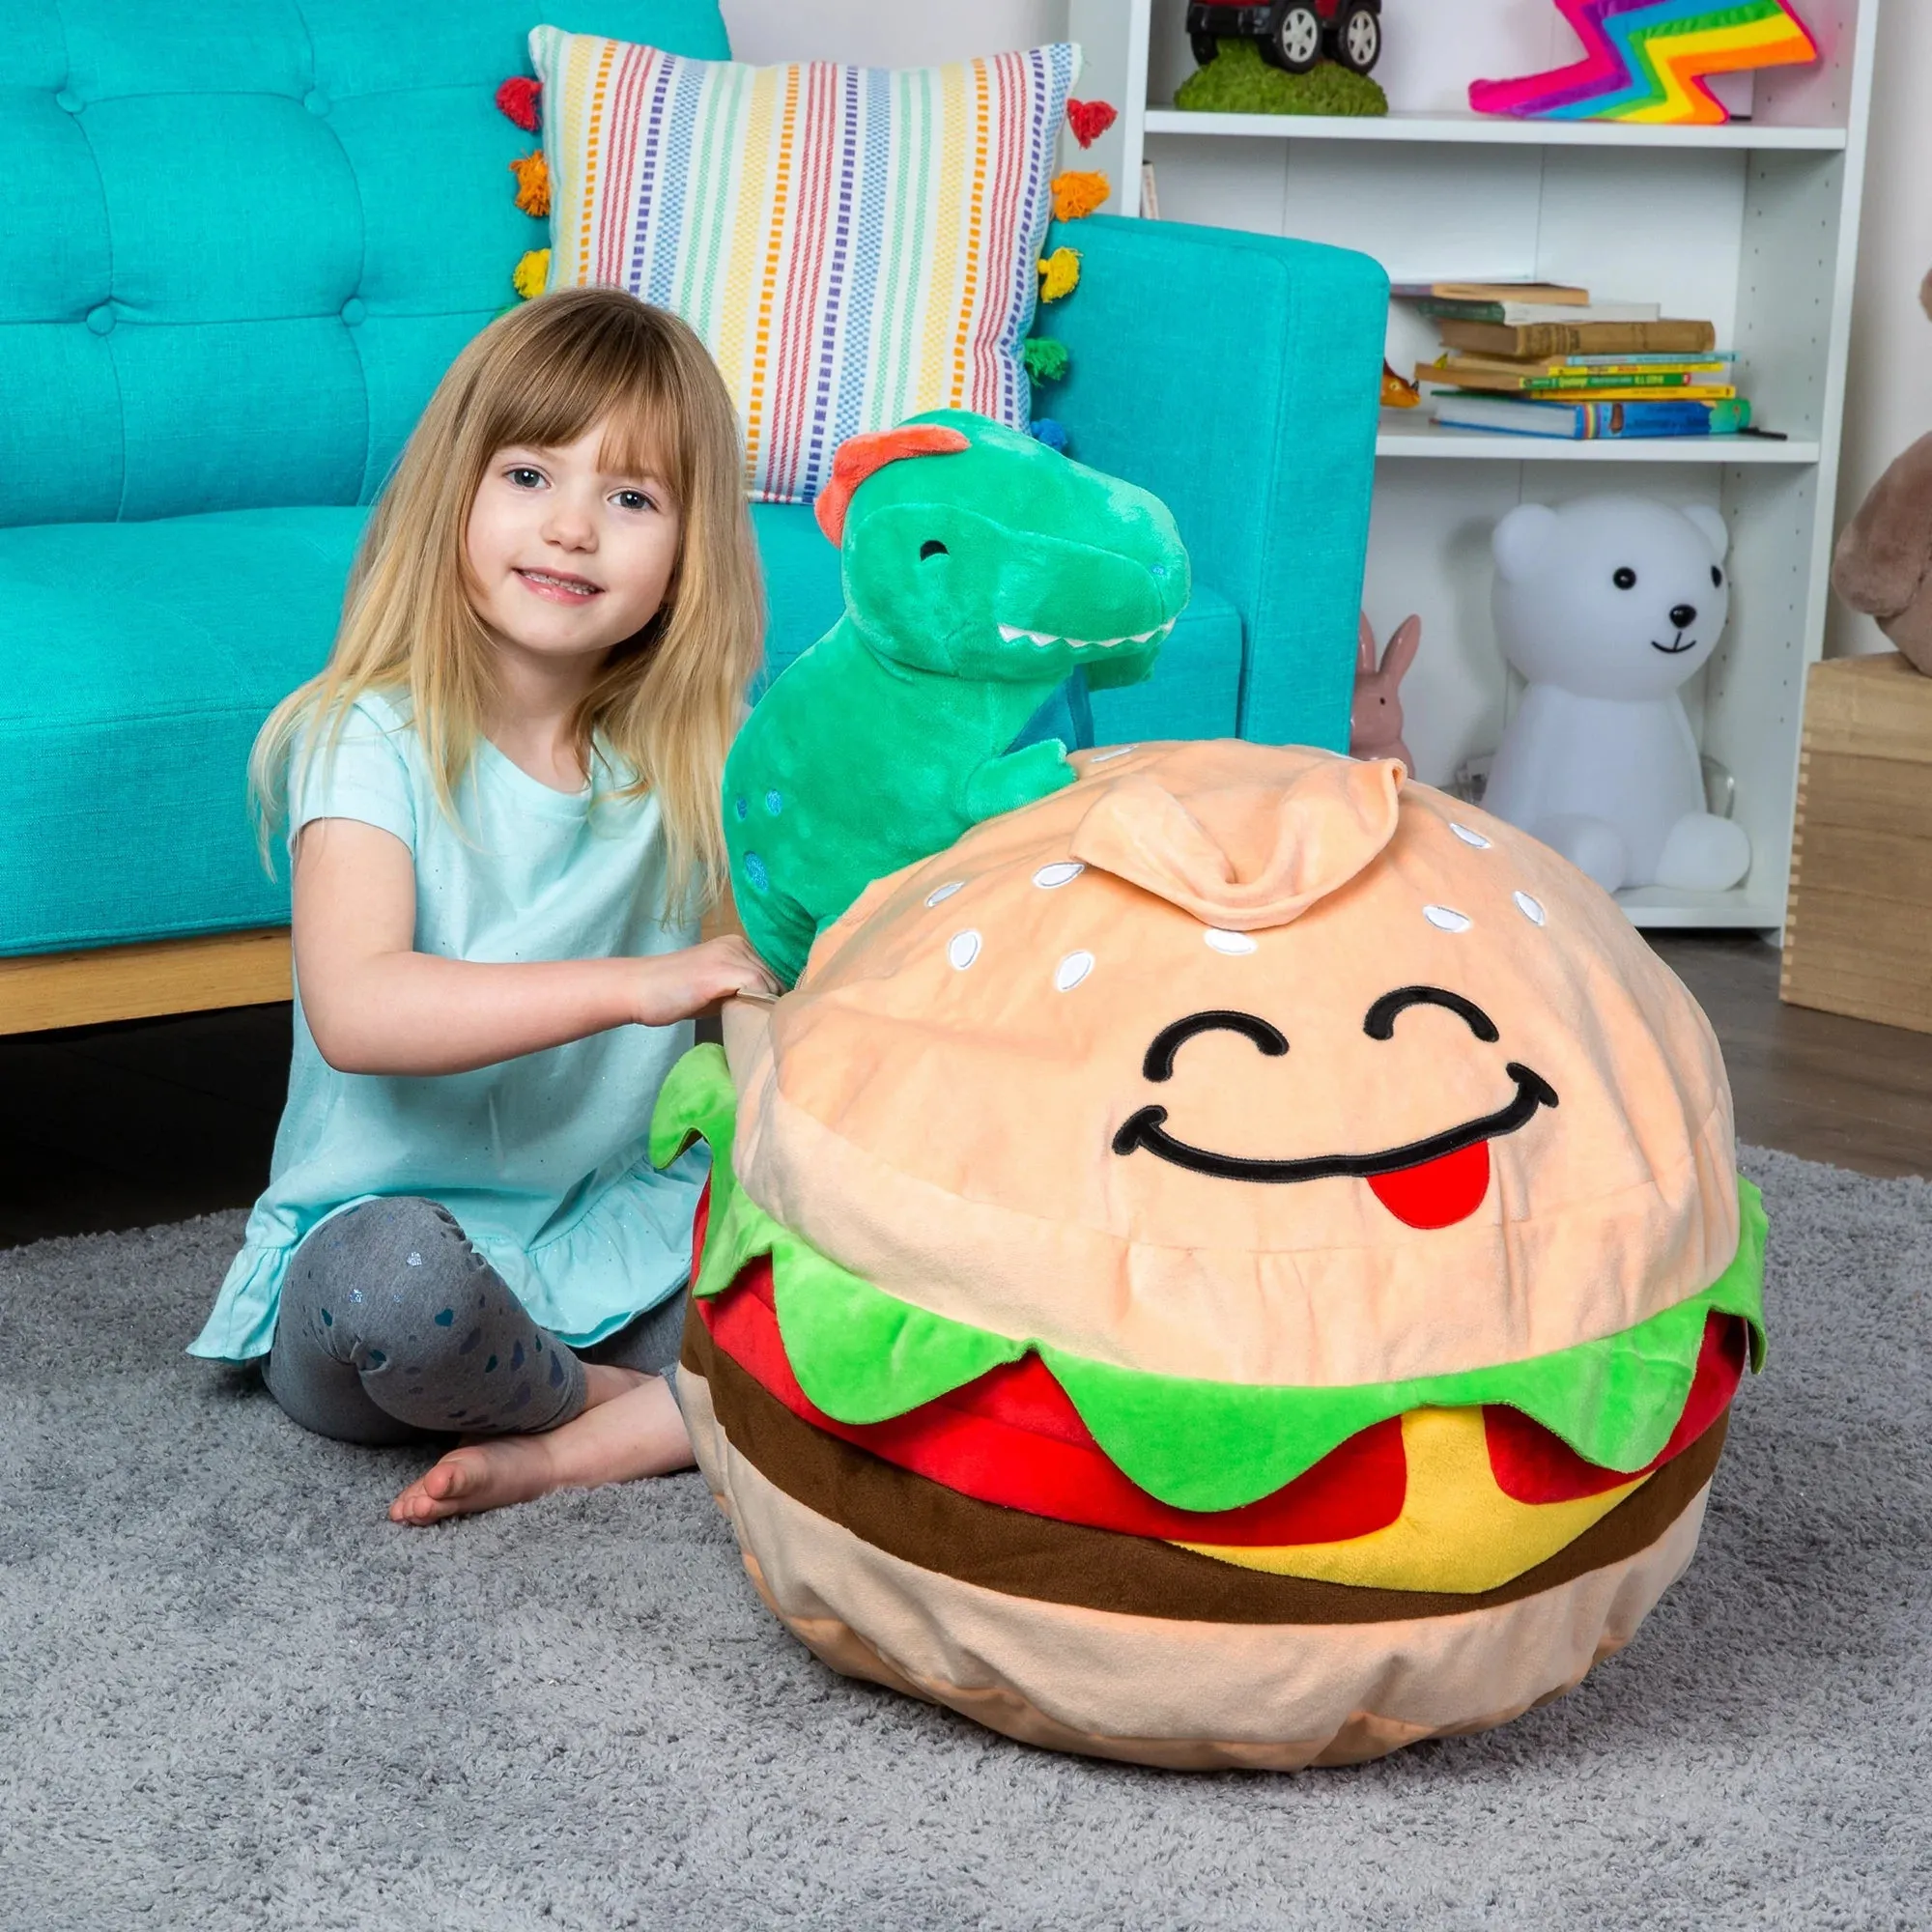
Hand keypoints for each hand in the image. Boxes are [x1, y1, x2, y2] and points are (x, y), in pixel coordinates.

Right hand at [633, 935, 779, 1026]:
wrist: (638, 990)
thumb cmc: (671, 994)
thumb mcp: (712, 989)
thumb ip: (737, 991)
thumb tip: (765, 1008)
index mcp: (736, 945)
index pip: (769, 974)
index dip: (770, 999)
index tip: (762, 1019)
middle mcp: (737, 944)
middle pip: (772, 979)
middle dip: (769, 1004)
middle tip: (758, 1027)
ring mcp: (731, 954)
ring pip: (769, 984)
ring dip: (764, 1007)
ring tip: (752, 1027)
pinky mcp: (724, 970)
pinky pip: (758, 987)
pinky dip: (758, 1005)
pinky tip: (748, 1021)